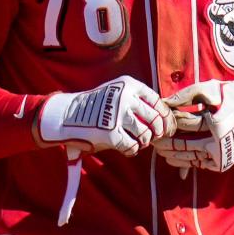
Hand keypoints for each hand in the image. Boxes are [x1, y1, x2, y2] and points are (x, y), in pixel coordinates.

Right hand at [38, 75, 174, 156]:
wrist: (67, 114)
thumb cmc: (97, 105)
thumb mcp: (117, 91)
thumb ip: (137, 100)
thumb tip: (165, 118)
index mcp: (129, 84)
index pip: (157, 101)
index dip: (164, 115)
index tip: (166, 125)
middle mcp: (125, 97)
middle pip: (154, 118)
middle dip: (158, 131)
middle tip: (155, 137)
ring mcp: (118, 115)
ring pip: (145, 133)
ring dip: (145, 141)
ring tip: (139, 142)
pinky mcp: (110, 133)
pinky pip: (132, 146)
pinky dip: (133, 150)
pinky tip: (128, 148)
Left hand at [155, 79, 233, 171]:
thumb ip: (212, 90)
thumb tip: (186, 94)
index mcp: (221, 101)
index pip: (186, 98)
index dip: (171, 100)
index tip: (161, 102)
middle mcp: (217, 123)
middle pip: (181, 123)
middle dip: (165, 123)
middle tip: (154, 123)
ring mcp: (219, 143)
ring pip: (185, 146)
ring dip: (168, 145)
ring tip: (156, 144)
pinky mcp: (222, 158)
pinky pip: (196, 161)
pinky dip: (181, 160)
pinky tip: (171, 158)